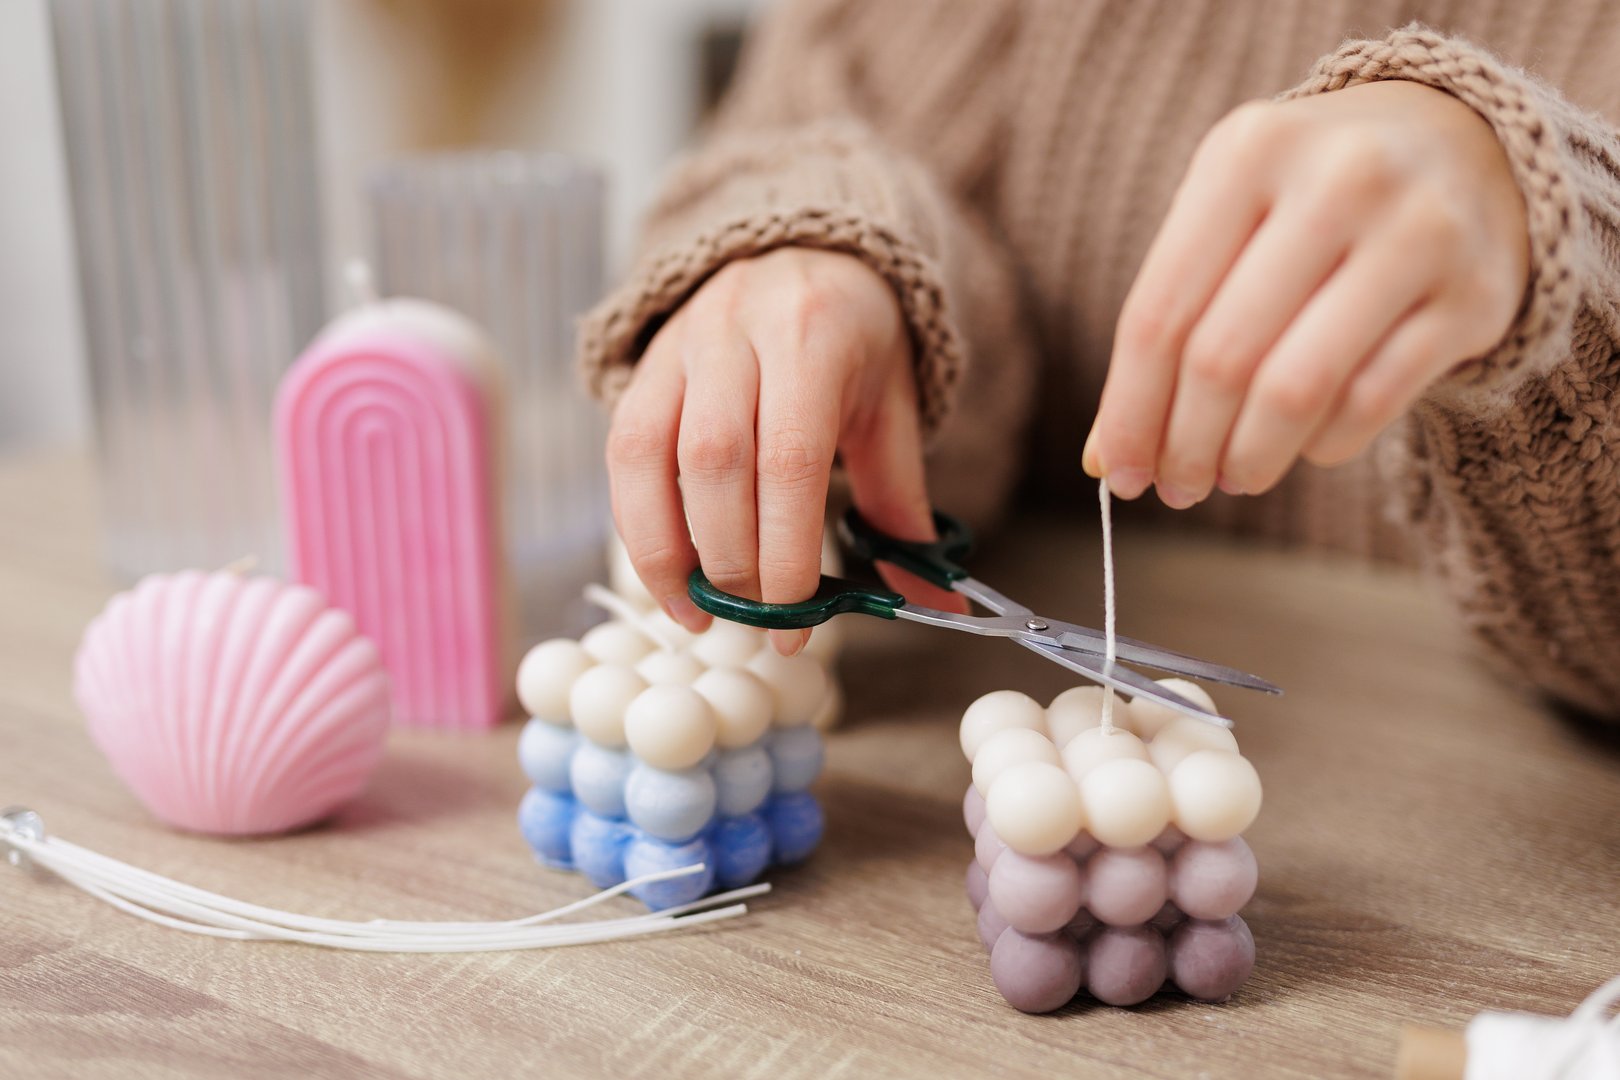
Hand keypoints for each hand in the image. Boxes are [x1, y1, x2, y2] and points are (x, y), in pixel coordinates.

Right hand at [607, 247, 959, 653]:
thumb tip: (934, 603)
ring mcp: (679, 346)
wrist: (801, 249)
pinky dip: (637, 524)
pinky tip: (664, 574)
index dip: (785, 552)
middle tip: (755, 619)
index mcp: (813, 335)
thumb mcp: (890, 408)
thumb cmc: (852, 339)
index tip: (795, 625)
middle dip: (731, 559)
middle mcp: (736, 330)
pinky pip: (621, 453)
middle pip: (715, 461)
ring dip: (665, 551)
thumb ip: (901, 507)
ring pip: (648, 455)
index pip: (789, 458)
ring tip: (695, 613)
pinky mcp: (642, 369)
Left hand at [1083, 79, 1529, 505]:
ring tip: (1232, 477)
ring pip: (1295, 389)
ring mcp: (1417, 233)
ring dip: (1248, 458)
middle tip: (1177, 488)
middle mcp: (1337, 179)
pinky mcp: (1475, 295)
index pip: (1160, 313)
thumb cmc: (1310, 199)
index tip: (1119, 474)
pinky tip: (1307, 447)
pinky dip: (1324, 445)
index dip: (1130, 411)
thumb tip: (1107, 459)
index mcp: (1248, 152)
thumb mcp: (1230, 222)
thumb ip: (1167, 325)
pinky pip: (1370, 402)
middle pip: (1221, 358)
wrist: (1470, 145)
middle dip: (1185, 445)